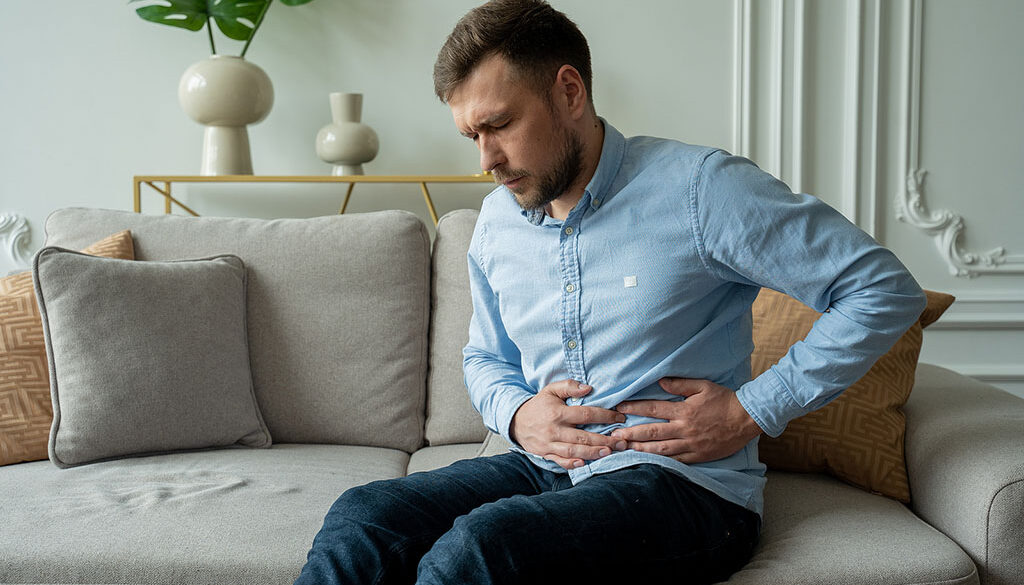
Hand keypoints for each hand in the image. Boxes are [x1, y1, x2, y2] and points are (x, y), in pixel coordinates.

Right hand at [511, 379, 627, 469]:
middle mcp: (554, 429)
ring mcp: (549, 444)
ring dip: (592, 453)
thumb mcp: (551, 390)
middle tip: (622, 441)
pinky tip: (584, 463)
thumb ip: (569, 386)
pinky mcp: (546, 454)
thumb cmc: (539, 405)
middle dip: (604, 440)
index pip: (585, 414)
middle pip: (582, 436)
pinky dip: (571, 464)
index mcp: (557, 412)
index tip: (620, 418)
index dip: (604, 416)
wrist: (516, 422)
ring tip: (609, 452)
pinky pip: (560, 461)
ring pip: (573, 451)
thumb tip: (588, 388)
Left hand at [611, 378, 762, 463]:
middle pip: (652, 432)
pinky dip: (660, 463)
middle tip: (614, 436)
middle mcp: (684, 428)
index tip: (619, 408)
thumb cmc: (725, 400)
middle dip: (631, 433)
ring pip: (660, 449)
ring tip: (625, 450)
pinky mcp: (698, 456)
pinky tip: (648, 463)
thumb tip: (660, 381)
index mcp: (684, 410)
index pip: (653, 408)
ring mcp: (690, 444)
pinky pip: (676, 461)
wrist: (747, 419)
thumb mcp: (703, 386)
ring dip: (640, 449)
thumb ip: (680, 384)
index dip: (634, 407)